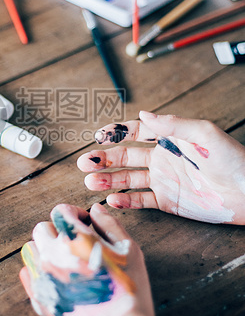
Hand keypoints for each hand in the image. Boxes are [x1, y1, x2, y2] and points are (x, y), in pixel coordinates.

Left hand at [19, 203, 153, 315]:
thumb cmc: (130, 291)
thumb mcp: (129, 250)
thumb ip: (110, 225)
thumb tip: (95, 209)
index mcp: (74, 238)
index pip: (61, 212)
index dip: (74, 215)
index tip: (84, 225)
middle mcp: (52, 254)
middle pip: (43, 229)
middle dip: (58, 232)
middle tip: (76, 245)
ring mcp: (42, 277)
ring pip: (32, 251)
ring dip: (46, 251)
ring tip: (67, 263)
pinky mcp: (38, 298)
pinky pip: (29, 275)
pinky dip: (40, 272)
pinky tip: (60, 280)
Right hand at [77, 111, 244, 224]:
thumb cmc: (232, 160)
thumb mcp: (204, 134)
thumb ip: (173, 125)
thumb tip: (144, 114)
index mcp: (170, 139)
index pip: (136, 133)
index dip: (116, 133)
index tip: (98, 135)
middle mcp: (162, 158)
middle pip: (125, 157)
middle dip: (104, 158)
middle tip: (85, 162)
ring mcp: (163, 180)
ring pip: (128, 179)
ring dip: (108, 180)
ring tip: (91, 181)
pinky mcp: (167, 201)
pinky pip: (141, 201)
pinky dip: (125, 201)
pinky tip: (112, 199)